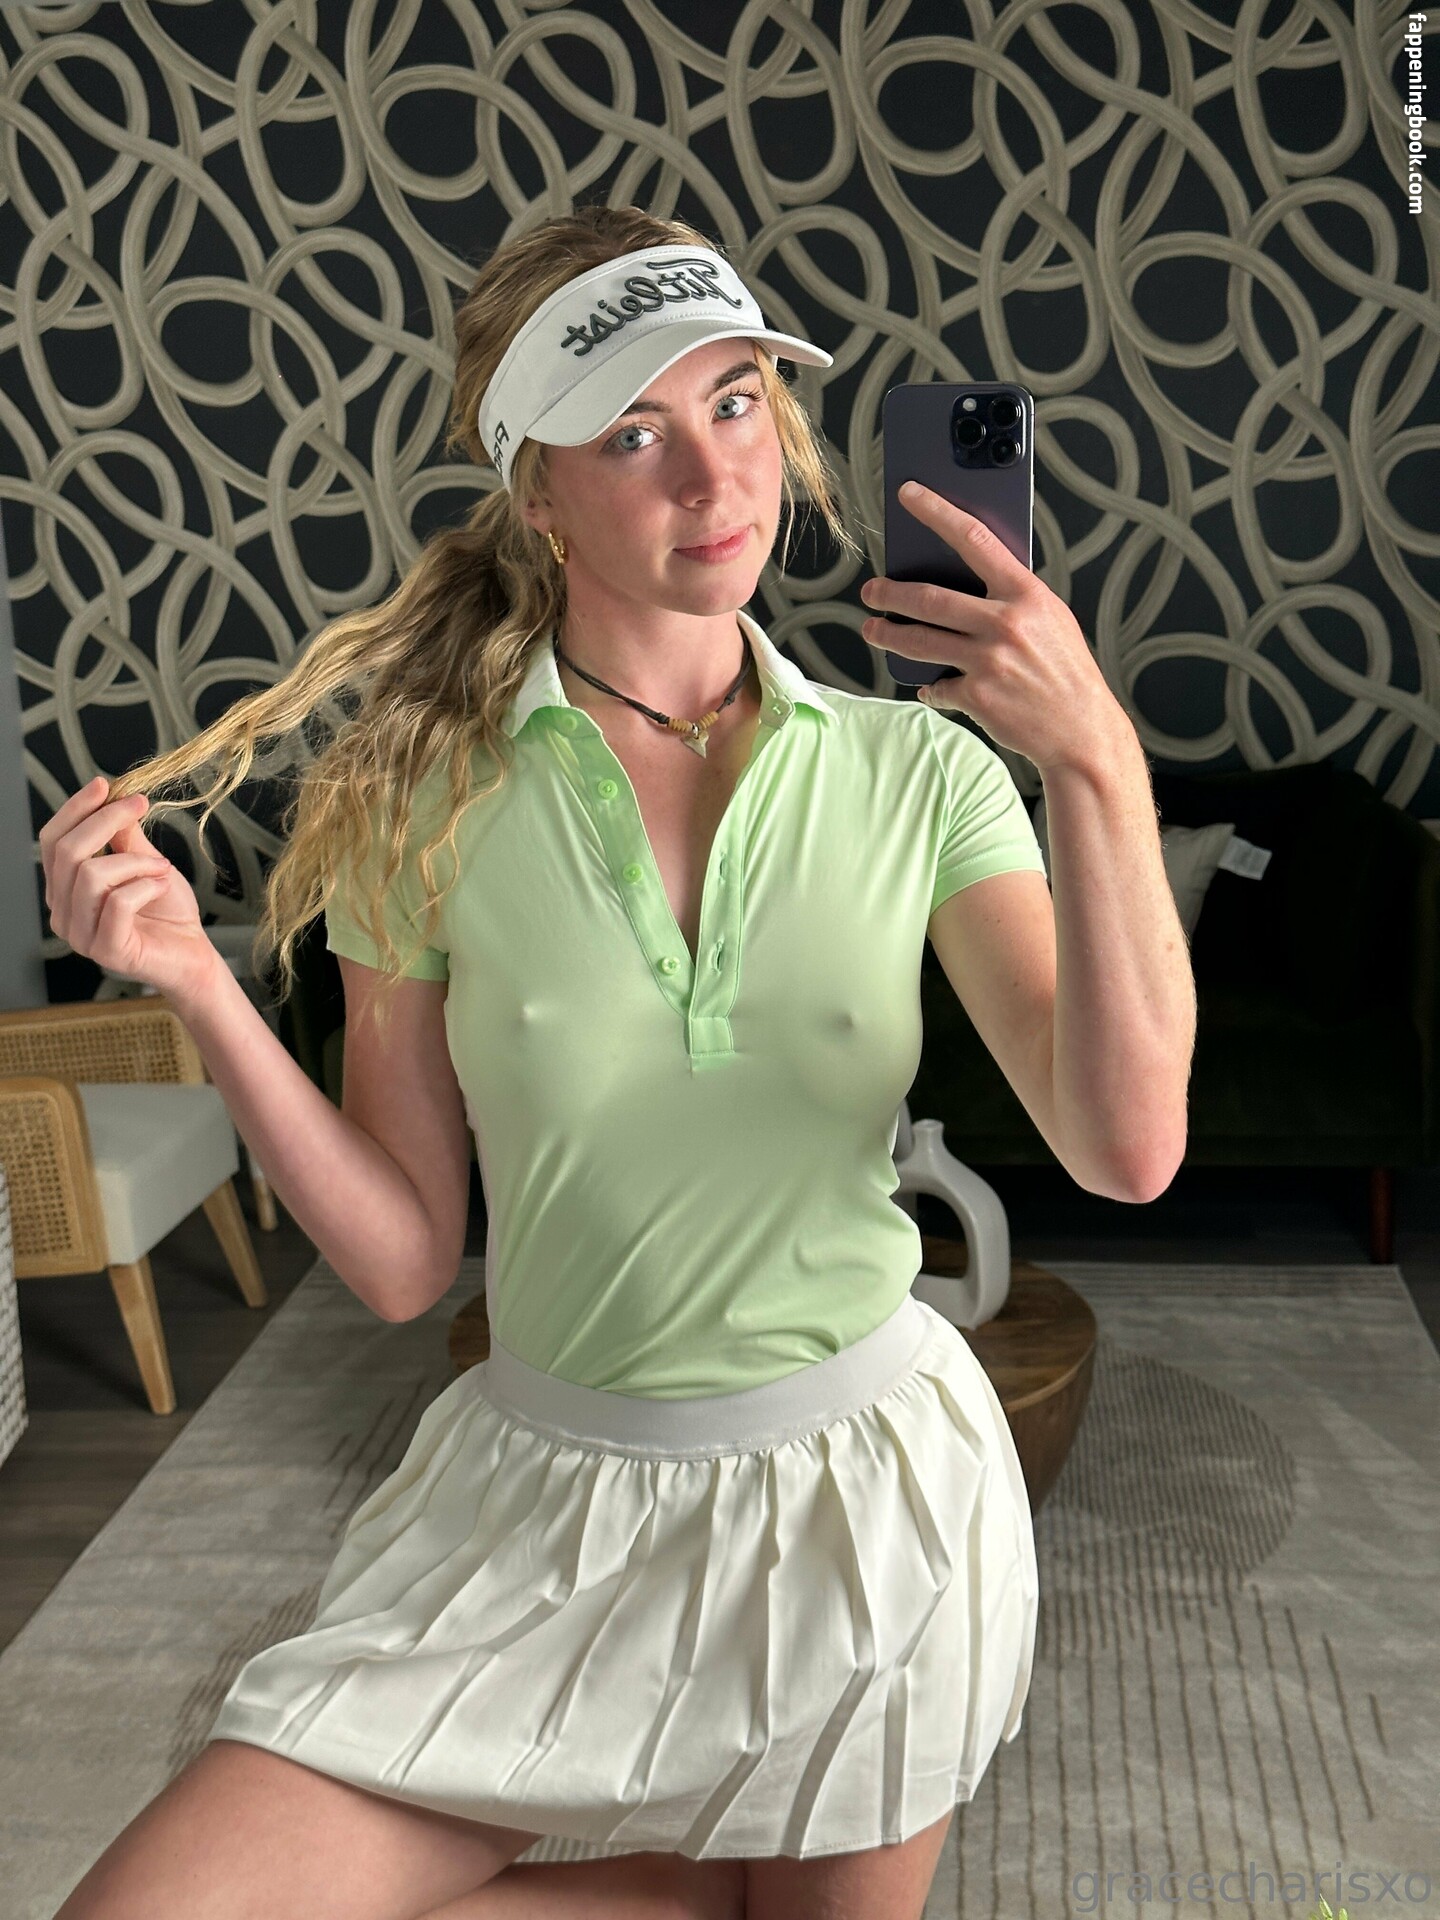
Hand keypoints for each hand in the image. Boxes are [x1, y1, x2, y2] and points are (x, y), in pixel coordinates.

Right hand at [40, 776, 219, 1004]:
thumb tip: (112, 799)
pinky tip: (162, 885)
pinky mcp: (106, 951)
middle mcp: (63, 914)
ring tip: (162, 867)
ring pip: (91, 875)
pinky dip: (145, 885)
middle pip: (67, 853)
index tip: (105, 785)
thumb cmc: (168, 912)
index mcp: (64, 890)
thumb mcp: (146, 863)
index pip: (53, 842)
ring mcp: (81, 936)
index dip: (75, 810)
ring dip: (135, 861)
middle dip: (106, 821)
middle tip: (140, 806)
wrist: (193, 954)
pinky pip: (117, 903)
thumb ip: (124, 838)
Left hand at [859, 480, 1132, 772]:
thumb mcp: (1050, 619)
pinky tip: (930, 686)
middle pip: (929, 598)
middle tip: (871, 591)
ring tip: (873, 629)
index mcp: (1026, 595)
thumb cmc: (1066, 671)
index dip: (936, 512)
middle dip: (890, 593)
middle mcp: (1005, 623)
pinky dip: (930, 687)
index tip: (908, 495)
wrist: (1083, 730)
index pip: (973, 539)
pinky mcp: (977, 696)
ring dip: (888, 635)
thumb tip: (966, 581)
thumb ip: (1012, 598)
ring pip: (920, 641)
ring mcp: (989, 661)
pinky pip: (937, 686)